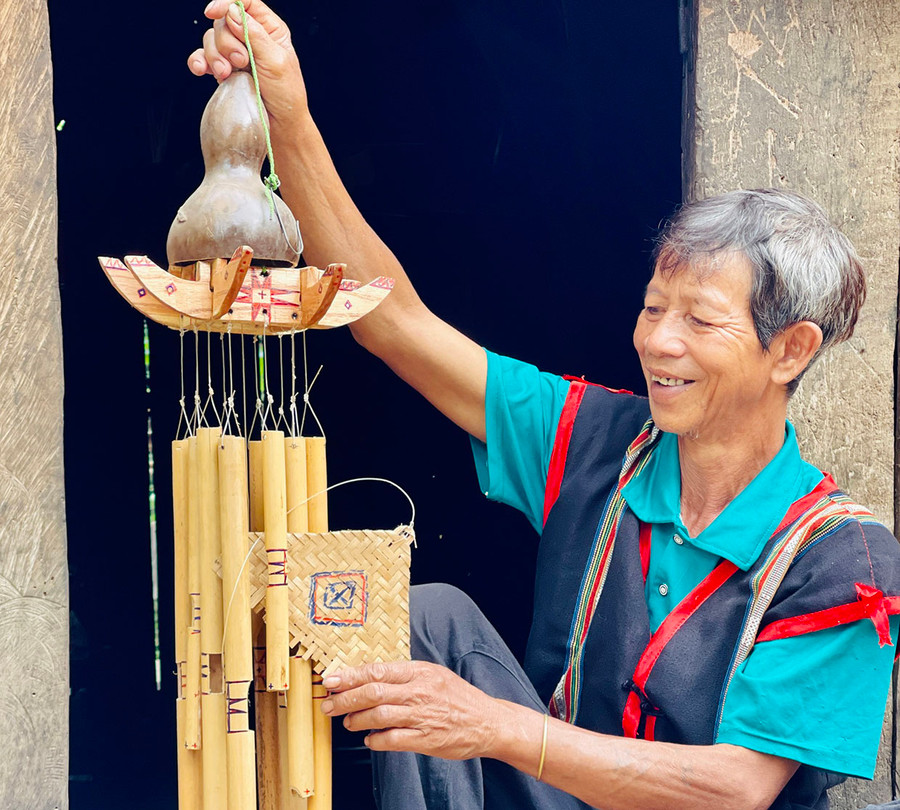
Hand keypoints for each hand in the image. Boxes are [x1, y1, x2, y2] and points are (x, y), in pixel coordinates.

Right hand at [187, 0, 305, 123]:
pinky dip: (198, 61)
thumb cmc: (286, 94)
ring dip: (215, 55)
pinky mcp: (224, 70)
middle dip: (227, 41)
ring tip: (227, 74)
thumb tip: (233, 11)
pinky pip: (202, 57)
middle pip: (223, 21)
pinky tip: (200, 70)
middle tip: (241, 62)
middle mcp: (250, 37)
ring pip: (211, 39)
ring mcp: (236, 53)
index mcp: (269, 29)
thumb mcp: (277, 61)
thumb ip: (254, 35)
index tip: (213, 12)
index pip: (244, 2)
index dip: (226, 2)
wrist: (279, 124)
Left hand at [321, 661, 504, 759]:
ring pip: (379, 715)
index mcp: (420, 672)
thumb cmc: (458, 698)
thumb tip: (370, 677)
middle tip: (328, 704)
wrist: (488, 722)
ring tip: (348, 722)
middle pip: (373, 692)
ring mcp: (423, 715)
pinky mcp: (426, 739)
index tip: (331, 679)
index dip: (350, 675)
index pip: (377, 670)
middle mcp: (420, 691)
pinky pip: (393, 740)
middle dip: (345, 698)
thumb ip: (405, 676)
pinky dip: (376, 740)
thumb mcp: (434, 675)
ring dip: (357, 719)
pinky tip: (370, 739)